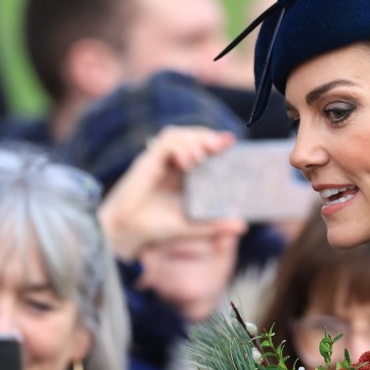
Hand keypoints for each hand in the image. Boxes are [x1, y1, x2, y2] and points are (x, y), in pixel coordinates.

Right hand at [98, 126, 247, 259]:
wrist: (128, 234)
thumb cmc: (156, 229)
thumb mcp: (192, 227)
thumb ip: (215, 225)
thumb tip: (242, 225)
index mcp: (183, 175)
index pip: (201, 149)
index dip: (216, 142)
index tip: (232, 141)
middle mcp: (171, 164)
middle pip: (190, 136)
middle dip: (207, 136)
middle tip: (222, 144)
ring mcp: (158, 161)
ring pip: (178, 135)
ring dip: (194, 139)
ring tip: (202, 157)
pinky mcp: (147, 161)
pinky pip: (166, 143)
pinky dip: (180, 147)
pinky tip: (188, 163)